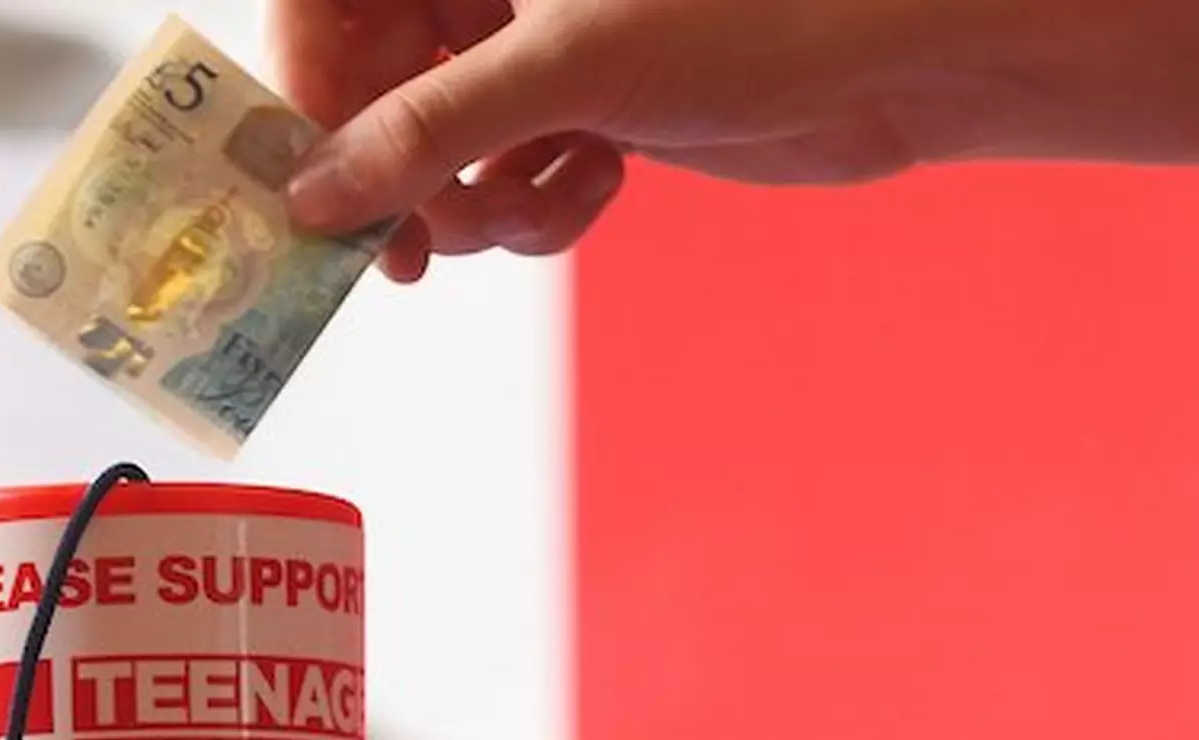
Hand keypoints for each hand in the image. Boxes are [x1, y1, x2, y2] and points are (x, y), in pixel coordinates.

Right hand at [276, 0, 978, 279]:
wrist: (895, 54)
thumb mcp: (568, 67)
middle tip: (404, 256)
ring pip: (443, 148)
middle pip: (377, 83)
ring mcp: (542, 42)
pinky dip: (540, 205)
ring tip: (538, 204)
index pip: (332, 2)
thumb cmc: (749, 10)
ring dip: (479, 202)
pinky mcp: (588, 105)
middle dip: (395, 174)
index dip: (306, 83)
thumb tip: (317, 194)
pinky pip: (510, 177)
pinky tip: (601, 184)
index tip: (303, 177)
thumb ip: (431, 130)